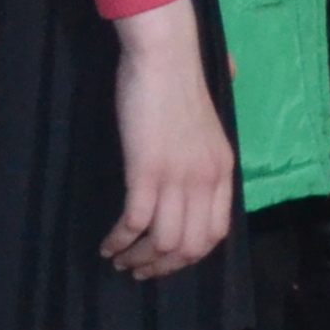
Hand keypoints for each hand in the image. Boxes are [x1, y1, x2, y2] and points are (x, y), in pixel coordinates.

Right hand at [107, 0, 234, 278]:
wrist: (165, 58)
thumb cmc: (180, 84)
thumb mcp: (209, 124)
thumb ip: (210, 147)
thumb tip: (208, 153)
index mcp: (223, 171)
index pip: (215, 233)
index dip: (189, 257)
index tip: (166, 262)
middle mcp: (205, 179)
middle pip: (189, 246)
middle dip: (161, 267)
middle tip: (138, 271)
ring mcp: (177, 177)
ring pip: (162, 242)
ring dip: (137, 259)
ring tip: (118, 261)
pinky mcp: (146, 170)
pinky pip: (135, 222)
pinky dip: (119, 240)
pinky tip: (107, 245)